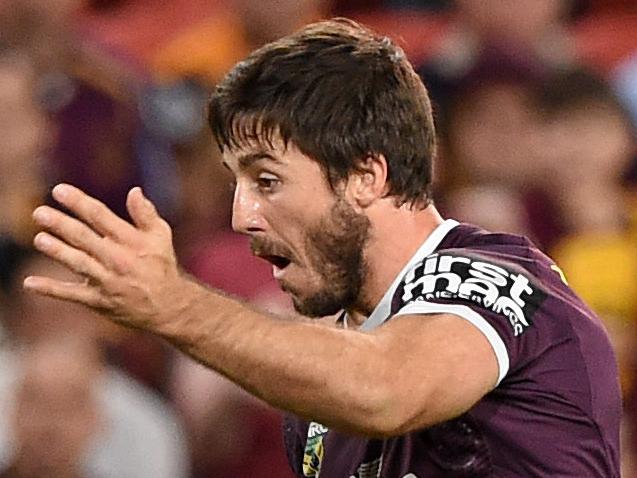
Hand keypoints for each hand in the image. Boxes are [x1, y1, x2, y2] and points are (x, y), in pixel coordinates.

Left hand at [24, 184, 195, 331]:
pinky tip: (30, 283)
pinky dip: (51, 289)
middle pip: (84, 237)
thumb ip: (146, 213)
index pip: (101, 216)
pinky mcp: (100, 301)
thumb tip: (134, 190)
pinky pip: (72, 294)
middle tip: (39, 213)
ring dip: (57, 251)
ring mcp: (108, 281)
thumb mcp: (161, 236)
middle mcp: (118, 259)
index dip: (79, 202)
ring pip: (77, 262)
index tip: (59, 190)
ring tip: (39, 239)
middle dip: (61, 224)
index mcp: (132, 240)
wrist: (169, 306)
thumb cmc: (162, 266)